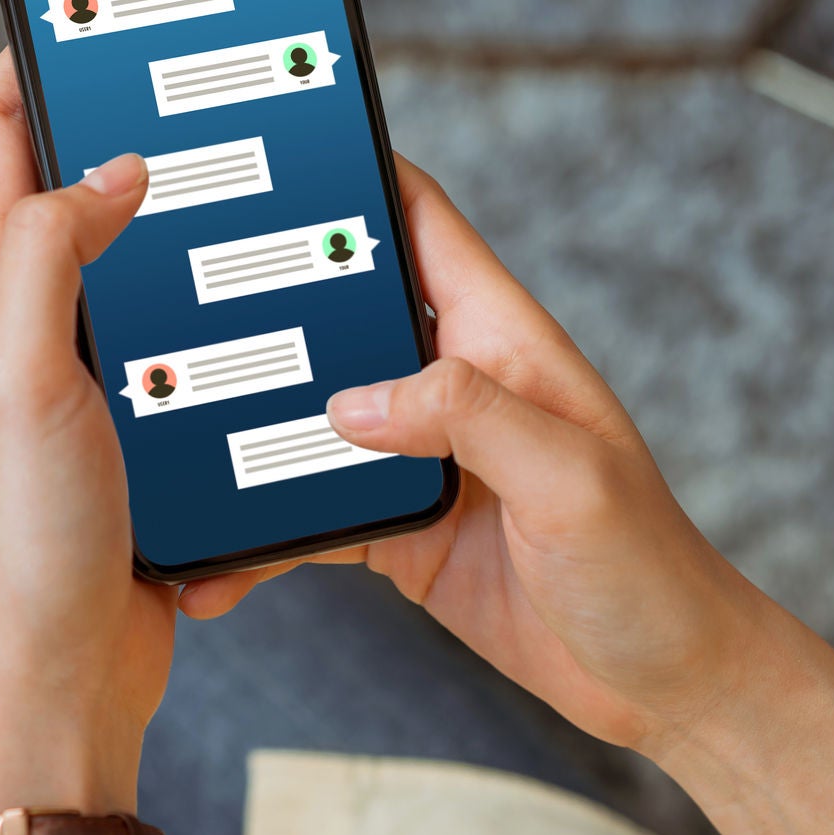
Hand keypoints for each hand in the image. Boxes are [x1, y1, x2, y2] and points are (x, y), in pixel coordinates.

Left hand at [0, 51, 171, 822]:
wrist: (61, 669)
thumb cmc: (30, 532)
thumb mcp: (23, 373)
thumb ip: (51, 255)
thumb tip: (112, 165)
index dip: (36, 51)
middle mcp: (25, 320)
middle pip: (61, 176)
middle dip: (110, 106)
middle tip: (181, 57)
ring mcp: (77, 369)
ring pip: (122, 247)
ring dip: (164, 193)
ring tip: (229, 153)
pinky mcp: (130, 419)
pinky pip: (167, 321)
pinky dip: (203, 281)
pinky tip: (254, 288)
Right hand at [180, 157, 753, 757]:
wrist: (664, 683)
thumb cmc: (650, 570)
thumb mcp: (570, 480)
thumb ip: (469, 418)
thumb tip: (353, 400)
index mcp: (503, 343)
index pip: (422, 223)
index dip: (357, 175)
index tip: (277, 151)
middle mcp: (456, 387)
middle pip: (343, 315)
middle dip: (265, 302)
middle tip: (172, 297)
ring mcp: (423, 460)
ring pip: (312, 418)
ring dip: (248, 430)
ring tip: (169, 438)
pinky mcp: (402, 531)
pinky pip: (312, 515)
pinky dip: (262, 536)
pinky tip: (219, 566)